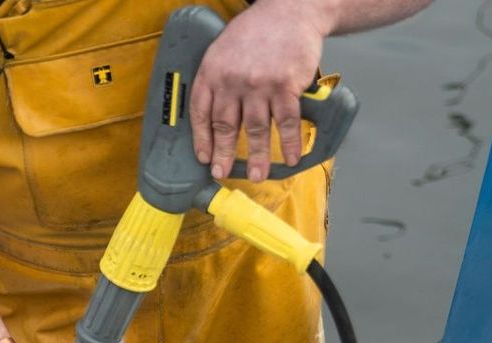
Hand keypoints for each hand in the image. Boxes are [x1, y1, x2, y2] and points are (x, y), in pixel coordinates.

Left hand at [189, 0, 333, 182]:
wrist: (292, 10)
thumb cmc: (256, 32)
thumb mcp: (223, 49)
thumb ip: (216, 79)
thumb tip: (211, 114)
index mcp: (211, 73)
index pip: (199, 113)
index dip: (201, 139)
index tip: (204, 158)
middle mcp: (232, 82)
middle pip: (225, 126)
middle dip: (223, 154)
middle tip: (222, 174)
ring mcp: (259, 85)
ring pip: (255, 129)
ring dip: (256, 157)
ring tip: (257, 176)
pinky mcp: (286, 86)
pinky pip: (286, 122)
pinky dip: (289, 143)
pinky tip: (290, 158)